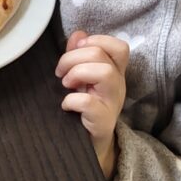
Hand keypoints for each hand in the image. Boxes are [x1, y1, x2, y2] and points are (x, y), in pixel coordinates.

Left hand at [58, 30, 129, 178]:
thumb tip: (78, 34)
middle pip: (101, 54)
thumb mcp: (82, 79)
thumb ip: (80, 55)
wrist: (90, 146)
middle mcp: (118, 85)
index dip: (96, 41)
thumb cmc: (84, 109)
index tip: (76, 51)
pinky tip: (65, 106)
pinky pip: (88, 103)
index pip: (119, 46)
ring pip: (104, 72)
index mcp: (114, 72)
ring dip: (77, 74)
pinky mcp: (103, 122)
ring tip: (66, 86)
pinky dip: (72, 100)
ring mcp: (112, 103)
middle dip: (73, 58)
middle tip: (61, 74)